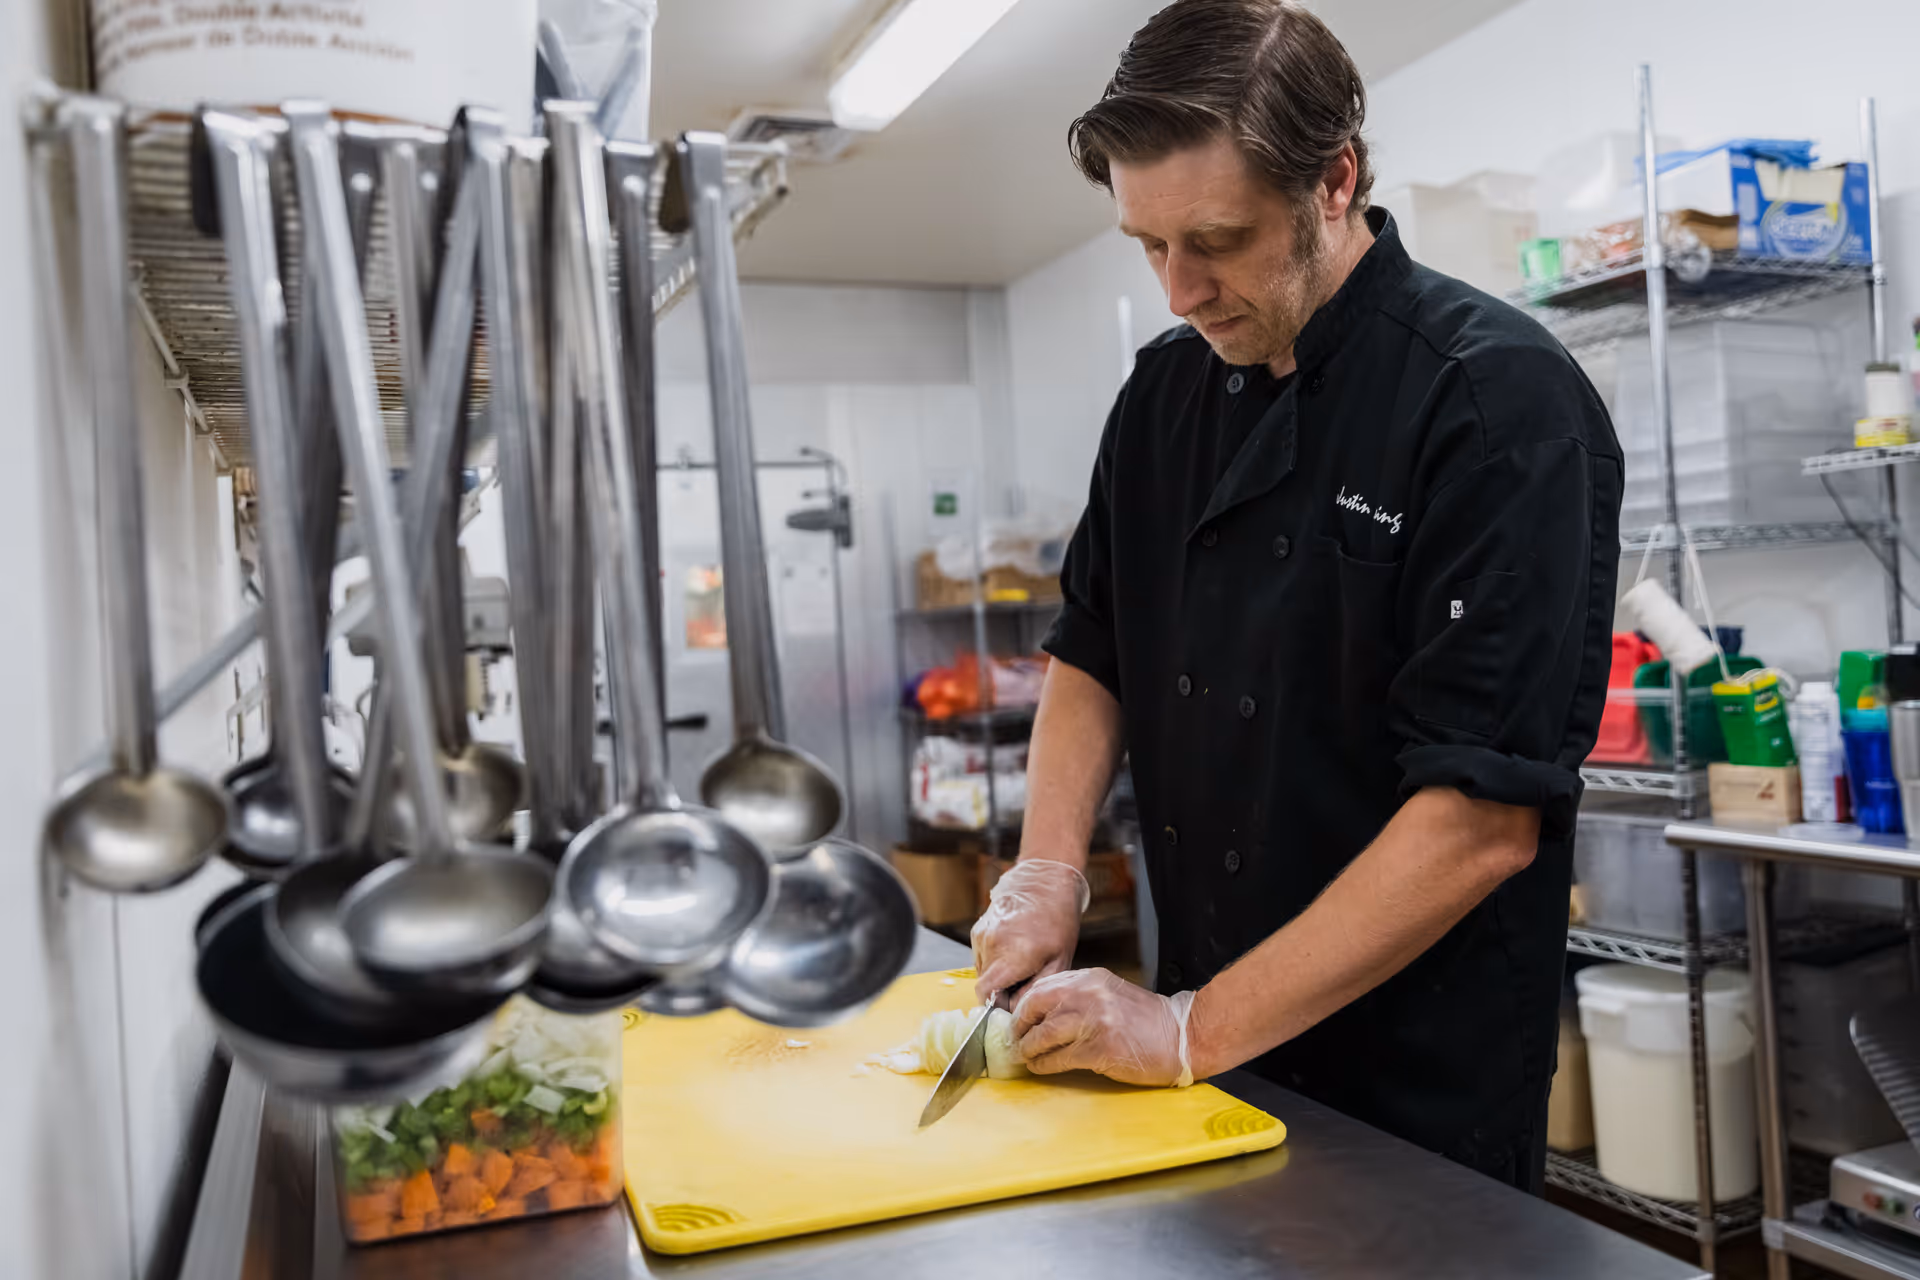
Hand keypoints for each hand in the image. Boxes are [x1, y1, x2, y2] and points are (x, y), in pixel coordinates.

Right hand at [970, 858, 1089, 1001]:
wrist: (1044, 883)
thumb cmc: (1058, 921)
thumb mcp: (1059, 961)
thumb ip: (1034, 989)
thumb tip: (1016, 1009)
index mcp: (1013, 955)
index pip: (986, 995)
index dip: (999, 1006)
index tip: (1014, 1005)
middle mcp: (991, 945)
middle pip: (985, 985)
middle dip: (1002, 991)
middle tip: (1024, 982)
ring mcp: (981, 936)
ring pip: (982, 972)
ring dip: (997, 976)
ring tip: (1021, 963)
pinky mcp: (977, 930)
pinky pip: (981, 957)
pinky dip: (994, 961)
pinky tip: (1013, 950)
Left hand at [1011, 968, 1194, 1087]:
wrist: (1181, 1037)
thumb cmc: (1146, 1020)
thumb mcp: (1110, 994)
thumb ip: (1079, 997)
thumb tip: (1042, 1014)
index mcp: (1089, 979)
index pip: (1042, 988)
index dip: (1024, 1007)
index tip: (1018, 1021)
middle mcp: (1088, 995)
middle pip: (1036, 1007)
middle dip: (1020, 1026)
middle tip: (1015, 1040)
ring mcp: (1093, 1021)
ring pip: (1043, 1035)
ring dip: (1028, 1049)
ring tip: (1026, 1057)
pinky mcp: (1099, 1049)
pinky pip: (1059, 1058)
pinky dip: (1044, 1065)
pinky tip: (1040, 1067)